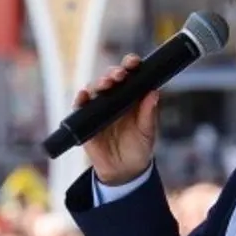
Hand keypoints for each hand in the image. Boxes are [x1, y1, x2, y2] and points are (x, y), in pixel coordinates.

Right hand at [76, 55, 158, 185]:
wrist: (124, 171)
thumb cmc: (139, 148)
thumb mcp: (147, 133)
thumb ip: (149, 114)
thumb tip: (154, 93)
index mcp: (131, 96)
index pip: (129, 75)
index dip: (130, 65)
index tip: (133, 63)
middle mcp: (113, 98)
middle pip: (110, 78)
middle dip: (113, 73)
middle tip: (119, 75)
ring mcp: (98, 108)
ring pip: (95, 89)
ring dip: (99, 83)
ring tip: (106, 85)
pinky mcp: (85, 120)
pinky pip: (80, 107)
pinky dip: (80, 99)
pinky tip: (84, 96)